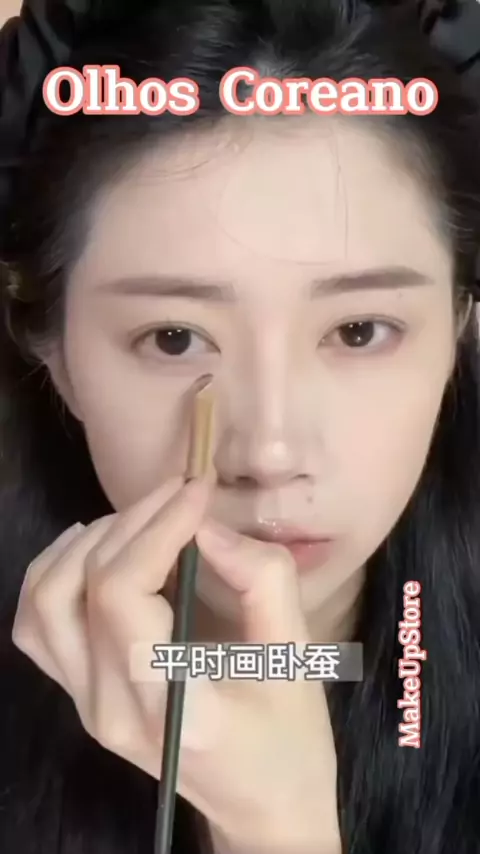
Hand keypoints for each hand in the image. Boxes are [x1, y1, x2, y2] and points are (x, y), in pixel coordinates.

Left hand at [12, 478, 340, 853]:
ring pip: (44, 602)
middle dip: (130, 522)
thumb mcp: (297, 656)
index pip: (123, 593)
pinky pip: (40, 627)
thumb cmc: (290, 738)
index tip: (197, 492)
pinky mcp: (81, 698)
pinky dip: (55, 576)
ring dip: (87, 544)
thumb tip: (207, 526)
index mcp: (168, 702)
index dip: (154, 528)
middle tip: (179, 495)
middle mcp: (108, 708)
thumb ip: (263, 580)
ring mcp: (86, 706)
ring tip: (141, 518)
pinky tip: (92, 549)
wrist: (263, 807)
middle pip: (81, 586)